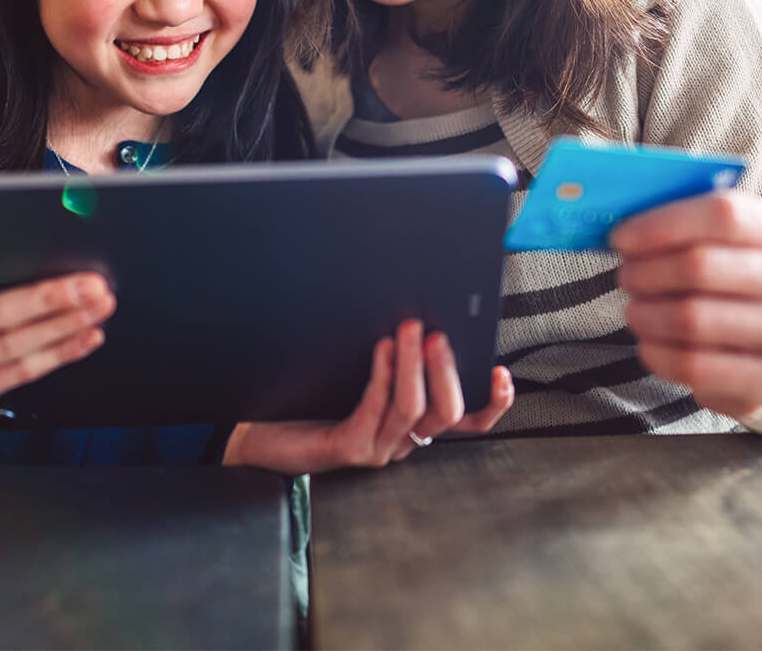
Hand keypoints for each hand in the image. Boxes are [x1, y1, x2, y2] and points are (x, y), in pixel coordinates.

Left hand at [222, 319, 514, 473]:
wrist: (262, 427)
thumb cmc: (314, 396)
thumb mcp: (364, 371)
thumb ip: (395, 354)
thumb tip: (420, 314)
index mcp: (415, 423)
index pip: (468, 422)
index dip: (492, 403)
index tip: (500, 371)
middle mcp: (403, 440)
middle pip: (447, 413)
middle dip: (446, 369)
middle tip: (437, 333)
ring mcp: (378, 448)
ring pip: (413, 411)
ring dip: (414, 366)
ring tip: (409, 330)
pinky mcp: (350, 448)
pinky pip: (375, 411)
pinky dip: (383, 377)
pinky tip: (381, 349)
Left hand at [611, 191, 761, 421]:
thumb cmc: (732, 282)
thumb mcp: (719, 243)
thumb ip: (679, 227)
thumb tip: (620, 230)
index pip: (724, 214)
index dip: (663, 225)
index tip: (620, 238)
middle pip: (700, 266)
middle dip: (646, 271)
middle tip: (625, 276)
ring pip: (692, 319)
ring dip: (646, 314)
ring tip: (635, 310)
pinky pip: (695, 365)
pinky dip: (657, 353)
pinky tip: (649, 344)